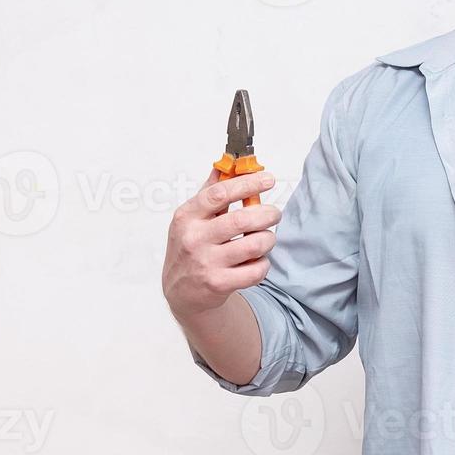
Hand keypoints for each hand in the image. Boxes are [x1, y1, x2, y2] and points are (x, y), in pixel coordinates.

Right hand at [162, 168, 279, 318]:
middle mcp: (194, 238)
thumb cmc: (190, 248)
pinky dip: (263, 264)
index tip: (268, 179)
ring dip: (268, 240)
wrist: (180, 292)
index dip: (248, 184)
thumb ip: (210, 191)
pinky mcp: (219, 284)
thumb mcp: (191, 218)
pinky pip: (256, 270)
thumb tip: (226, 162)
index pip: (220, 193)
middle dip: (268, 214)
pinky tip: (257, 261)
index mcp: (187, 216)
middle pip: (242, 219)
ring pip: (254, 245)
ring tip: (265, 239)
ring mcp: (206, 263)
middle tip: (274, 214)